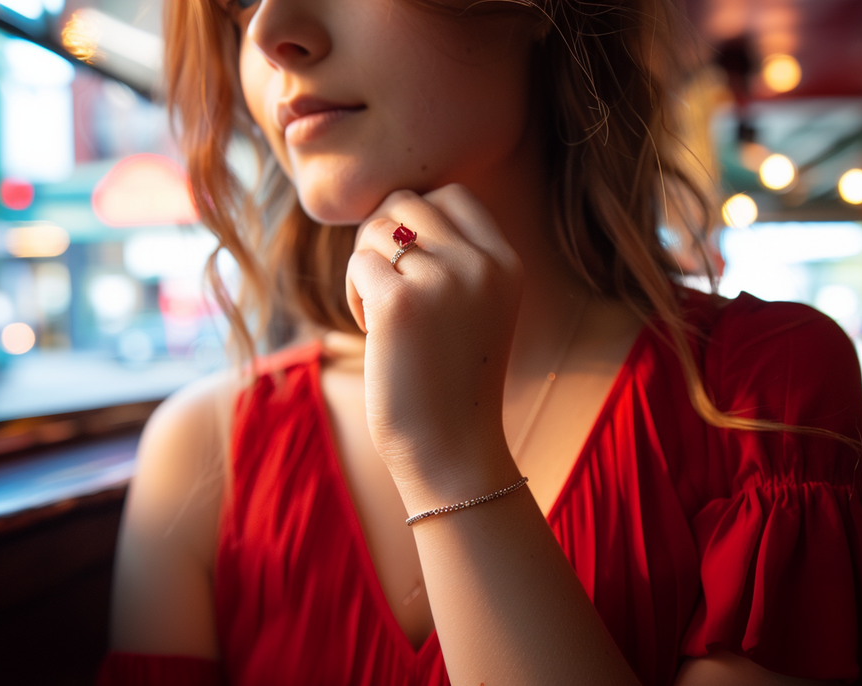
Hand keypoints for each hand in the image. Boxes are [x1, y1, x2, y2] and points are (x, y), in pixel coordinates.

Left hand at [345, 184, 522, 492]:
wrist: (452, 448)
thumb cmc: (453, 381)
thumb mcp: (475, 308)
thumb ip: (454, 258)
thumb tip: (392, 209)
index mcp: (507, 263)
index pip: (452, 195)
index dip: (417, 220)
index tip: (409, 265)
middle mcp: (482, 264)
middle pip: (407, 202)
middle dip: (382, 238)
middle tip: (385, 288)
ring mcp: (444, 280)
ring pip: (377, 229)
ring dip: (365, 264)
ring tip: (379, 313)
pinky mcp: (402, 302)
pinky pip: (358, 263)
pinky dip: (354, 293)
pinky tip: (371, 329)